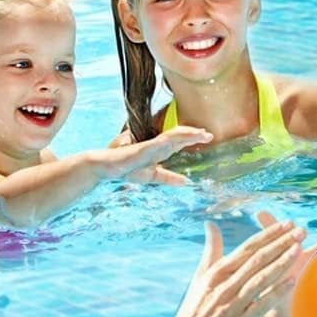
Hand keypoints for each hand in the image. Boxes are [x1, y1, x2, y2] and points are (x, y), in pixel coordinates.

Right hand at [88, 126, 211, 186]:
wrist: (107, 168)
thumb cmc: (127, 169)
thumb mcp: (152, 176)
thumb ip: (168, 178)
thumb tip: (186, 182)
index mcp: (160, 150)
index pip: (180, 141)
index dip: (193, 138)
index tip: (207, 137)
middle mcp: (157, 145)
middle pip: (179, 136)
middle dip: (194, 134)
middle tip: (209, 134)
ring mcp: (151, 145)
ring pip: (172, 135)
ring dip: (186, 134)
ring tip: (200, 134)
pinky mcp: (143, 148)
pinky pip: (158, 142)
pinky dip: (169, 139)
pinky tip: (180, 138)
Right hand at [165, 217, 304, 316]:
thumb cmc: (194, 310)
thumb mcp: (200, 277)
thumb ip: (210, 250)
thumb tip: (211, 224)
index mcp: (217, 272)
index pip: (248, 248)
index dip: (269, 235)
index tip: (287, 224)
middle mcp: (225, 285)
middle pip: (257, 259)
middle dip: (281, 243)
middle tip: (301, 230)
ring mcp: (232, 304)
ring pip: (260, 278)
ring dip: (281, 262)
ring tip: (299, 248)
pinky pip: (261, 304)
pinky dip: (276, 292)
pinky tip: (292, 281)